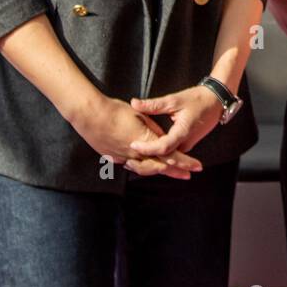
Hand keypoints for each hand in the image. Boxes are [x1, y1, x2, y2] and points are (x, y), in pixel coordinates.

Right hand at [70, 96, 201, 179]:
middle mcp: (136, 153)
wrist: (90, 114)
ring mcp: (122, 157)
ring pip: (144, 168)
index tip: (197, 166)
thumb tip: (161, 138)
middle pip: (160, 167)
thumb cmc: (115, 111)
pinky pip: (129, 164)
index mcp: (146, 142)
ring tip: (167, 172)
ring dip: (157, 170)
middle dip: (175, 171)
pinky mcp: (112, 156)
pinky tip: (142, 166)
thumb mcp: (140, 117)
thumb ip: (152, 130)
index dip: (185, 162)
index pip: (171, 156)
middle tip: (187, 175)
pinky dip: (140, 166)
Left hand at [128, 85, 223, 157]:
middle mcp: (185, 143)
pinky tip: (145, 153)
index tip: (133, 144)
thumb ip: (154, 104)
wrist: (216, 101)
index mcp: (183, 132)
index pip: (163, 147)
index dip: (147, 147)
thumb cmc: (197, 99)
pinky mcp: (186, 144)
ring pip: (167, 157)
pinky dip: (158, 154)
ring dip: (151, 158)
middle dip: (146, 160)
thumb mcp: (175, 100)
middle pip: (164, 157)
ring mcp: (187, 145)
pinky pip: (171, 153)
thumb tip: (134, 103)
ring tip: (131, 158)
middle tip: (127, 160)